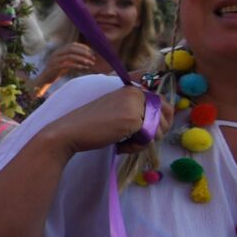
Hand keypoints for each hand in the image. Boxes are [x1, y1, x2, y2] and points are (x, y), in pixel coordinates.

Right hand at [34, 43, 95, 87]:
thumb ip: (73, 58)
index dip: (83, 47)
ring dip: (81, 59)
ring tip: (90, 63)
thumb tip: (88, 56)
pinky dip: (76, 65)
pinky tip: (83, 68)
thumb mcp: (66, 62)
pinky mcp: (54, 67)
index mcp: (59, 51)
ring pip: (70, 56)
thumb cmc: (58, 71)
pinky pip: (67, 65)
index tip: (92, 52)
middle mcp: (56, 53)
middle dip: (83, 52)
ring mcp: (54, 60)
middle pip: (71, 48)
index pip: (72, 45)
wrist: (46, 79)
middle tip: (93, 57)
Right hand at [44, 86, 169, 156]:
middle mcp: (136, 93)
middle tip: (136, 140)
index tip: (151, 131)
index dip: (163, 120)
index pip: (164, 103)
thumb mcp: (117, 111)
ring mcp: (135, 105)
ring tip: (124, 143)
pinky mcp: (134, 119)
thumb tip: (166, 119)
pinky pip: (148, 138)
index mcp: (132, 89)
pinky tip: (120, 145)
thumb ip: (137, 111)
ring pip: (158, 128)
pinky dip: (136, 147)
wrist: (70, 132)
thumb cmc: (90, 126)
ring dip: (144, 141)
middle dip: (156, 132)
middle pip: (166, 115)